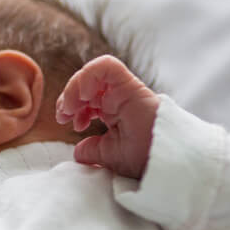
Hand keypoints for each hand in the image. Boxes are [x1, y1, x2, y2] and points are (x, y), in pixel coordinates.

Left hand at [56, 55, 159, 178]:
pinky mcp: (130, 86)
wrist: (164, 163)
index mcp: (113, 111)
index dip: (69, 104)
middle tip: (64, 115)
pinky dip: (88, 76)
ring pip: (92, 72)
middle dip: (68, 96)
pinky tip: (84, 96)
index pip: (84, 96)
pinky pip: (106, 67)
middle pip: (85, 83)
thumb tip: (78, 151)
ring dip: (74, 87)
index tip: (65, 121)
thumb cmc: (144, 161)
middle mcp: (118, 98)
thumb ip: (92, 151)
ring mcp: (124, 91)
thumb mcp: (109, 156)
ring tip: (71, 108)